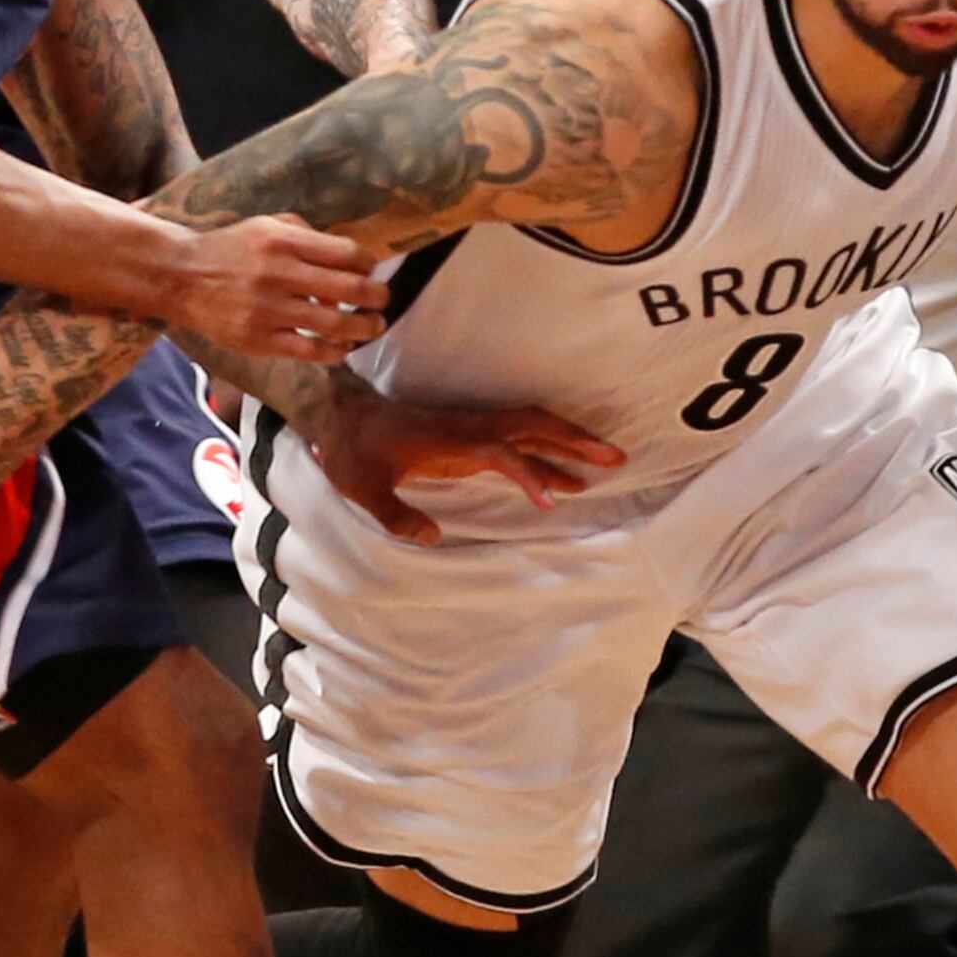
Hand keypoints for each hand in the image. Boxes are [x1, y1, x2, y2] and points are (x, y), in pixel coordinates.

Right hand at [165, 215, 389, 364]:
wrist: (180, 277)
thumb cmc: (230, 248)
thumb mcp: (266, 225)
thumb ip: (306, 235)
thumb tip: (348, 258)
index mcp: (282, 241)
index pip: (345, 252)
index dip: (368, 263)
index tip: (372, 271)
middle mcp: (278, 274)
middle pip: (348, 288)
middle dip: (377, 296)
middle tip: (383, 300)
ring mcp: (268, 310)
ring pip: (334, 324)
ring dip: (364, 327)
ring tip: (374, 326)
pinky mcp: (258, 340)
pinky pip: (308, 350)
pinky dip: (334, 351)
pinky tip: (343, 348)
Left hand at [295, 377, 622, 545]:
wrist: (339, 418)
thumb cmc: (351, 452)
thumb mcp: (361, 487)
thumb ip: (393, 514)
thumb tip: (430, 538)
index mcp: (447, 438)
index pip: (499, 451)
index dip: (527, 473)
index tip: (551, 502)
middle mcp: (468, 427)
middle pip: (531, 424)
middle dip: (574, 440)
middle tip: (616, 457)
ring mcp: (472, 430)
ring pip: (531, 426)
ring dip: (570, 441)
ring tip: (609, 462)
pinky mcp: (471, 438)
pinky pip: (520, 440)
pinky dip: (549, 454)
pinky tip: (568, 478)